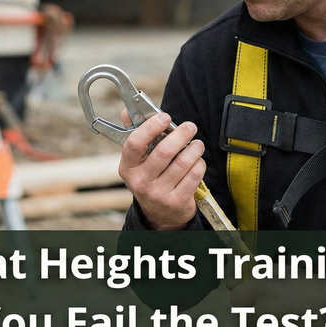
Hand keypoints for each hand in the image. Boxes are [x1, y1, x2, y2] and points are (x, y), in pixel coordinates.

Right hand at [118, 110, 204, 229]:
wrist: (159, 214)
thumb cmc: (150, 178)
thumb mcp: (138, 161)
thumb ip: (135, 135)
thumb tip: (126, 112)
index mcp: (128, 167)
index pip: (135, 143)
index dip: (151, 127)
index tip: (165, 117)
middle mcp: (140, 182)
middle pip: (164, 151)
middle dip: (181, 134)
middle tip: (190, 127)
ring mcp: (158, 194)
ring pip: (183, 162)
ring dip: (194, 148)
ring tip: (197, 144)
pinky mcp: (176, 202)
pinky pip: (194, 175)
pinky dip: (199, 164)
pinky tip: (198, 161)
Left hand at [228, 275, 325, 326]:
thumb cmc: (313, 284)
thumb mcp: (284, 269)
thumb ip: (255, 273)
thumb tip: (230, 282)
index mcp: (263, 289)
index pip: (235, 298)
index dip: (244, 297)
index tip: (253, 297)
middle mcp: (265, 311)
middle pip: (247, 318)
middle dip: (257, 313)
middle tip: (277, 307)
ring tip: (289, 319)